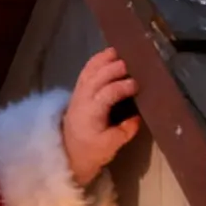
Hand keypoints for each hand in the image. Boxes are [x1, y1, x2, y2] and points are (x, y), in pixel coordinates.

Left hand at [60, 46, 140, 185]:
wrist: (68, 153)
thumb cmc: (90, 151)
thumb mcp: (110, 146)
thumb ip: (125, 131)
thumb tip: (137, 117)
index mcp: (91, 113)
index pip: (106, 94)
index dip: (122, 87)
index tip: (137, 86)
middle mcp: (82, 99)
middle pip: (97, 77)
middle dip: (114, 68)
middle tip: (132, 64)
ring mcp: (78, 93)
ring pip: (90, 71)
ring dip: (104, 60)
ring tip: (120, 52)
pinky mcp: (79, 91)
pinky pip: (86, 71)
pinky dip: (97, 60)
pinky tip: (109, 54)